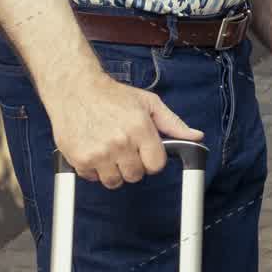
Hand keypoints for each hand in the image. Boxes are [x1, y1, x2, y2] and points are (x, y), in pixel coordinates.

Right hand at [48, 73, 202, 189]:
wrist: (75, 89)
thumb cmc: (113, 96)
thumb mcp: (149, 103)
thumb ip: (173, 123)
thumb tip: (196, 136)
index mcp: (140, 129)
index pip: (156, 165)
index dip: (153, 160)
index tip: (147, 153)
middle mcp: (120, 143)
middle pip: (136, 175)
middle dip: (134, 166)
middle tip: (127, 150)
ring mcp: (98, 153)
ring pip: (115, 181)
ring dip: (114, 171)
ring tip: (111, 153)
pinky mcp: (79, 159)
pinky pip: (93, 179)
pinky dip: (94, 170)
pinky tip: (95, 151)